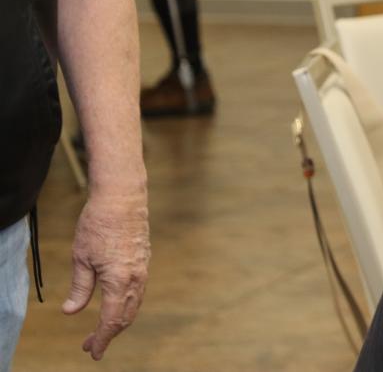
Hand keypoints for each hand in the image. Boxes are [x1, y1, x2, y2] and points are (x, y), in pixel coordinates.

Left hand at [63, 194, 149, 360]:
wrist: (123, 198)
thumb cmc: (99, 225)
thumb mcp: (81, 259)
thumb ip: (79, 288)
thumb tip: (71, 311)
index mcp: (120, 281)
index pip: (112, 320)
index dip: (101, 338)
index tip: (91, 351)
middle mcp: (136, 278)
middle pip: (126, 316)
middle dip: (109, 334)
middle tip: (91, 345)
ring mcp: (143, 269)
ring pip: (134, 304)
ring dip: (120, 320)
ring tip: (102, 328)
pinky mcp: (144, 260)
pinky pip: (138, 291)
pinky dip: (127, 304)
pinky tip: (115, 304)